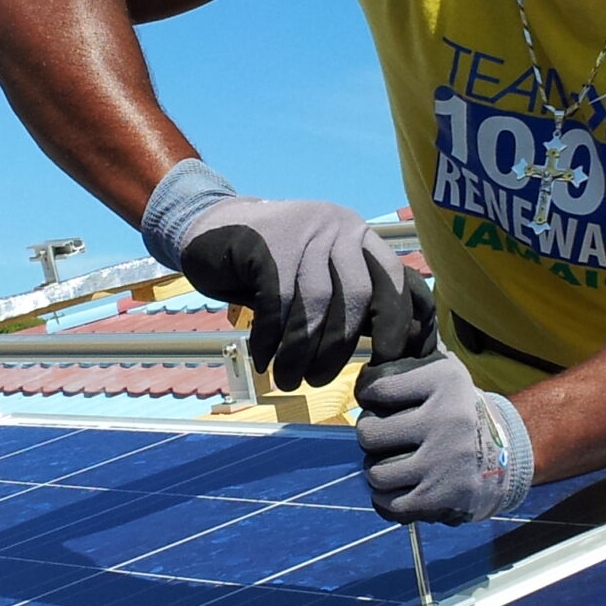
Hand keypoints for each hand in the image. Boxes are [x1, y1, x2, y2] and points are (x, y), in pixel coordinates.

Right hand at [179, 196, 420, 389]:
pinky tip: (263, 360)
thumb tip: (395, 348)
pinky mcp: (267, 242)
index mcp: (360, 236)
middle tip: (320, 380)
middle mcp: (339, 226)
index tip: (387, 363)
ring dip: (301, 351)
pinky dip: (271, 339)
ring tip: (288, 380)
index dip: (397, 324)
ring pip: (314, 302)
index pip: (396, 280)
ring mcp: (303, 229)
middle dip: (340, 346)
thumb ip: (353, 301)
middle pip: (356, 295)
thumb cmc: (271, 265)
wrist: (208, 229)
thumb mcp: (319, 276)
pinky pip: (277, 302)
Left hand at [355, 348, 535, 523]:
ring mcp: (445, 461)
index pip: (375, 387)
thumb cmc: (462, 410)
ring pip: (376, 472)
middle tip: (384, 436)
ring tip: (391, 462)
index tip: (376, 400)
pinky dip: (385, 499)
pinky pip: (390, 504)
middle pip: (369, 433)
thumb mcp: (447, 371)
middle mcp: (447, 419)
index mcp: (445, 381)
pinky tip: (396, 487)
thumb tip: (383, 330)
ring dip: (378, 470)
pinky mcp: (444, 497)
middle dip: (371, 436)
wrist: (510, 455)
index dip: (367, 395)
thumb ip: (415, 351)